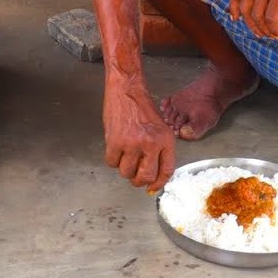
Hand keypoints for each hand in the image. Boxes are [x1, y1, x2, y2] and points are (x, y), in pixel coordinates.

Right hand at [103, 77, 175, 192]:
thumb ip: (158, 150)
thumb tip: (152, 175)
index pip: (166, 171)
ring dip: (124, 169)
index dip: (158, 184)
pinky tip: (116, 149)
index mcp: (165, 140)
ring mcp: (133, 144)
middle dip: (138, 181)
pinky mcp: (115, 141)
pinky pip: (112, 163)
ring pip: (126, 172)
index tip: (152, 188)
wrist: (127, 89)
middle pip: (145, 177)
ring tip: (125, 156)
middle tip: (135, 176)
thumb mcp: (160, 128)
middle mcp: (151, 144)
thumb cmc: (142, 106)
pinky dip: (112, 160)